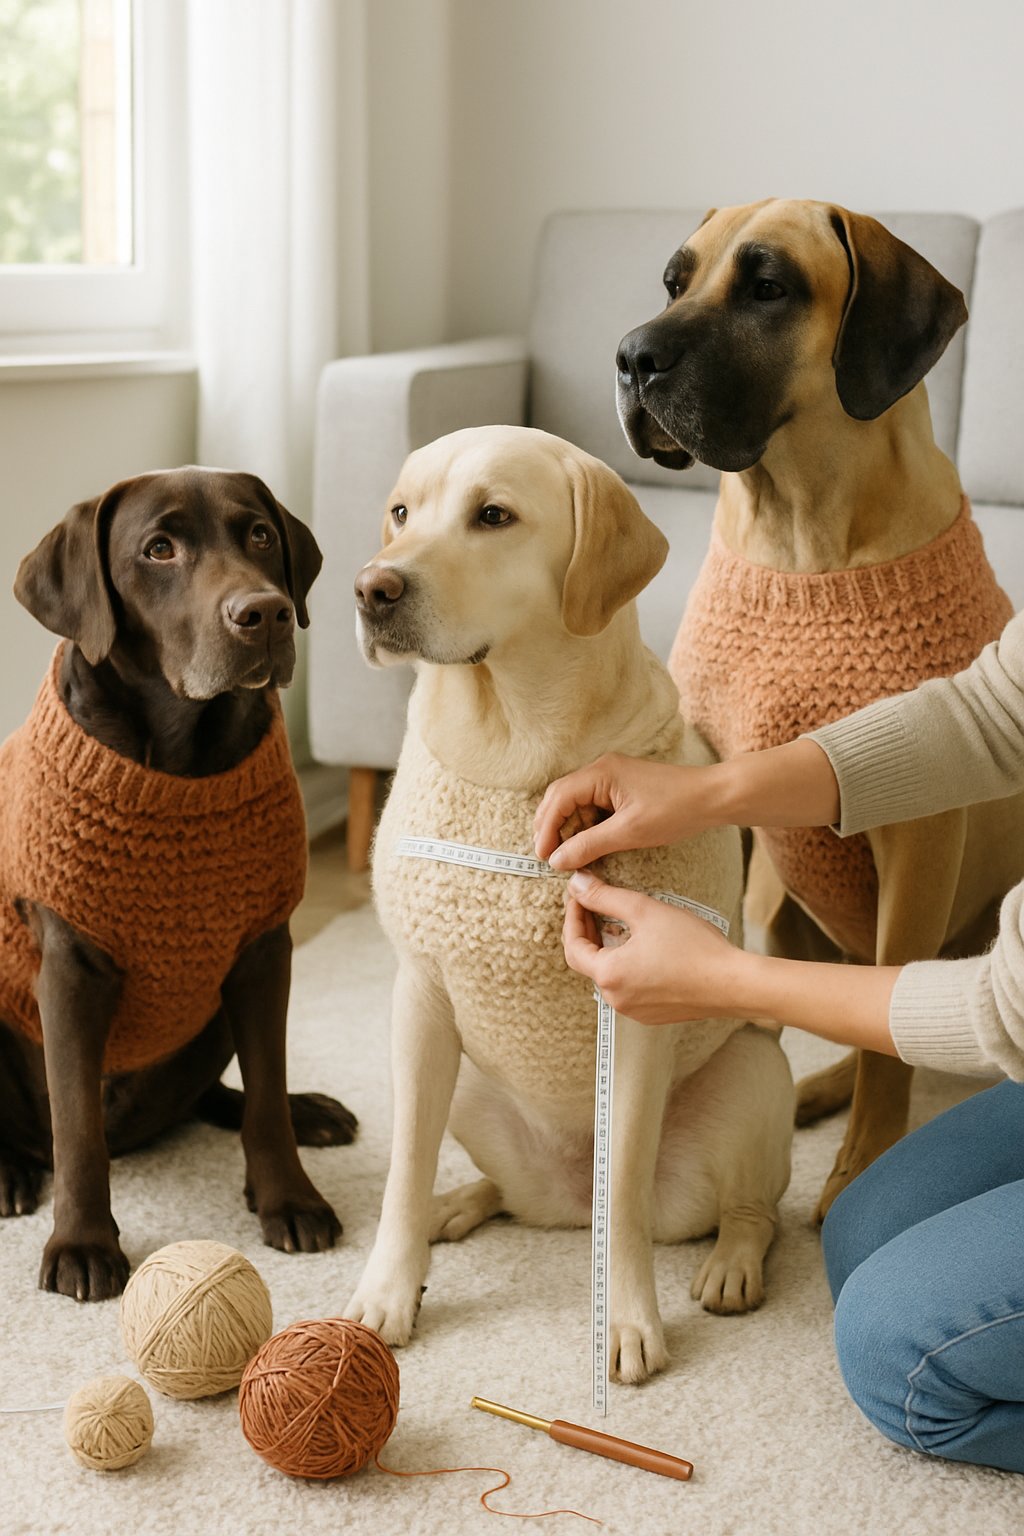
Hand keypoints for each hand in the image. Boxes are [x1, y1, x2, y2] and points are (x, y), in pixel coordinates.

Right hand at [535, 753, 716, 870]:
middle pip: (561, 796)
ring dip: (569, 826)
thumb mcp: (629, 832)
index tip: (543, 856)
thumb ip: (589, 845)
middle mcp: (602, 769)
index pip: (559, 799)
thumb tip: (558, 860)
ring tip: (566, 854)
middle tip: (547, 855)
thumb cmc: (676, 810)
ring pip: (576, 801)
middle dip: (551, 825)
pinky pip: (593, 804)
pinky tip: (588, 844)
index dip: (546, 828)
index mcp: (601, 773)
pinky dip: (586, 824)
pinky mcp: (623, 787)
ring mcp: (612, 776)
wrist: (713, 797)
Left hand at [562, 870, 743, 1024]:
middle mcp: (616, 999)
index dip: (573, 917)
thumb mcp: (644, 911)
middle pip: (588, 962)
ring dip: (608, 949)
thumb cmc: (693, 946)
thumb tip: (576, 883)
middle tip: (595, 904)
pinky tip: (642, 947)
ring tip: (619, 923)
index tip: (580, 896)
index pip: (573, 946)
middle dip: (588, 931)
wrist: (733, 983)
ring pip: (609, 975)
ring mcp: (635, 1011)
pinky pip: (629, 987)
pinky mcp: (653, 1014)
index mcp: (609, 975)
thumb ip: (605, 896)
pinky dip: (626, 965)